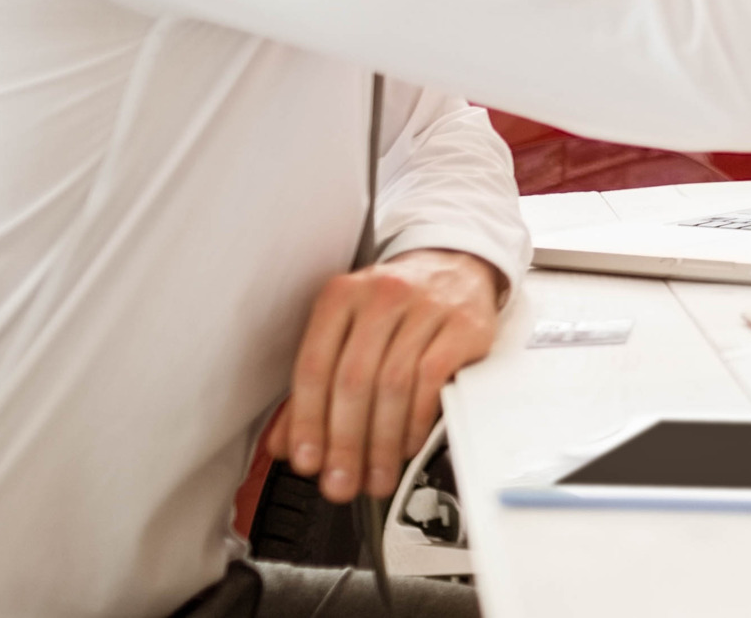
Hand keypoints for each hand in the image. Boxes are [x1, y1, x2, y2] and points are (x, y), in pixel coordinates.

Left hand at [268, 247, 503, 502]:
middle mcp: (381, 295)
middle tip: (341, 482)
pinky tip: (408, 444)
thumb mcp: (349, 333)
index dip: (306, 421)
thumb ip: (317, 386)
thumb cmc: (399, 308)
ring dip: (381, 441)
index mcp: (341, 296)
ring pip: (393, 384)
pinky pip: (433, 378)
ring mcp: (426, 307)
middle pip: (353, 380)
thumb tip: (287, 443)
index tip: (307, 461)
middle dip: (344, 442)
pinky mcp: (463, 323)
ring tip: (376, 475)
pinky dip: (417, 420)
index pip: (313, 366)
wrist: (458, 268)